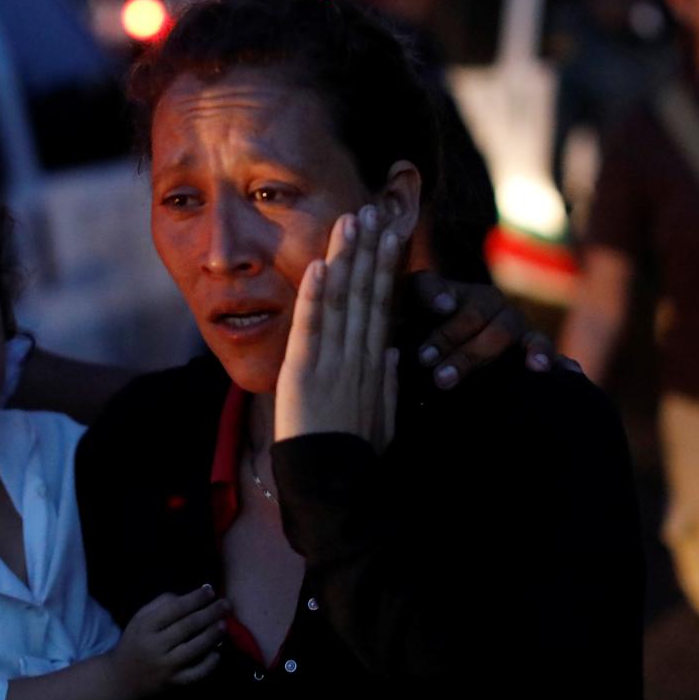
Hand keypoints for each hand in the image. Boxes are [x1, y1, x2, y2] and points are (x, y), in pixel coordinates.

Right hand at [109, 585, 228, 699]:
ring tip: (224, 624)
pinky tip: (218, 653)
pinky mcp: (173, 683)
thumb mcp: (140, 619)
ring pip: (193, 649)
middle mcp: (154, 646)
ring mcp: (165, 667)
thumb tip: (190, 596)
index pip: (174, 609)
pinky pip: (195, 674)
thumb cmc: (135, 642)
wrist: (121, 680)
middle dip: (209, 613)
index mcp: (145, 626)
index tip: (210, 590)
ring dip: (211, 635)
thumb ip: (161, 604)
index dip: (194, 599)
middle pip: (186, 627)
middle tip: (226, 604)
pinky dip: (209, 664)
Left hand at [275, 206, 400, 448]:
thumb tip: (392, 350)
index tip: (390, 234)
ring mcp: (334, 363)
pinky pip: (311, 326)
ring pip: (342, 300)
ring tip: (351, 221)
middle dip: (371, 250)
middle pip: (368, 293)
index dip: (386, 268)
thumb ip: (387, 381)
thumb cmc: (359, 459)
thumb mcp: (383, 418)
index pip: (382, 306)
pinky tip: (318, 264)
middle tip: (375, 210)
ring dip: (345, 258)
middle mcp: (359, 356)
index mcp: (375, 365)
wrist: (338, 489)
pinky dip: (314, 295)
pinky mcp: (306, 373)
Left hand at [409, 273, 574, 388]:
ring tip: (537, 367)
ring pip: (530, 338)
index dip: (446, 335)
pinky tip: (571, 374)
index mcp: (474, 297)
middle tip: (441, 379)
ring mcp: (521, 331)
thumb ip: (425, 292)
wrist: (438, 334)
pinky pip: (553, 355)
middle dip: (468, 356)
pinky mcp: (533, 352)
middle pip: (493, 331)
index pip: (464, 314)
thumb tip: (445, 304)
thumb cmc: (423, 317)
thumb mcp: (415, 300)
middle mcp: (501, 311)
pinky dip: (562, 363)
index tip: (424, 357)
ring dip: (533, 352)